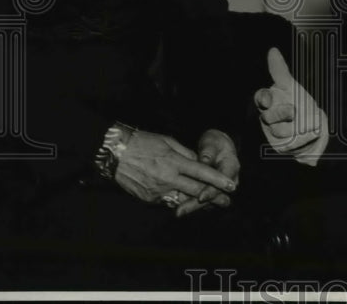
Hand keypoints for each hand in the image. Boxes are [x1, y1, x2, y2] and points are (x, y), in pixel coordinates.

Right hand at [113, 128, 236, 206]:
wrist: (115, 153)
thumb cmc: (143, 142)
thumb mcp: (168, 141)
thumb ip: (185, 154)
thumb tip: (198, 162)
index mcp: (175, 162)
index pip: (202, 173)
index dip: (219, 180)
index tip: (231, 186)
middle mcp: (168, 179)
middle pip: (197, 191)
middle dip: (214, 198)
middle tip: (226, 202)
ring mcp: (158, 191)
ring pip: (183, 200)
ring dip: (197, 203)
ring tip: (209, 205)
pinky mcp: (149, 199)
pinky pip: (168, 202)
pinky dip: (178, 201)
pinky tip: (186, 201)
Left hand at [174, 129, 240, 216]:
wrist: (218, 146)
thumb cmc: (215, 143)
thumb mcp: (212, 143)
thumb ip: (208, 152)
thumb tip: (205, 161)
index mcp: (231, 168)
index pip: (222, 183)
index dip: (211, 191)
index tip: (200, 197)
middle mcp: (227, 181)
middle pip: (212, 196)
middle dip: (196, 205)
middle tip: (181, 211)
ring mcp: (218, 188)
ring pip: (205, 200)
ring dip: (190, 206)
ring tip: (177, 211)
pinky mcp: (209, 190)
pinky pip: (200, 197)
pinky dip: (188, 201)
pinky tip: (175, 205)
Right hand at [254, 47, 328, 165]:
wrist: (315, 126)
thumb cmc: (300, 103)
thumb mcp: (292, 86)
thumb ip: (280, 71)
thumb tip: (272, 50)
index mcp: (270, 101)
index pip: (261, 97)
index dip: (263, 98)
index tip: (269, 99)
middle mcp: (268, 117)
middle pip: (268, 116)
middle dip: (281, 113)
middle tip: (294, 111)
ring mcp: (273, 132)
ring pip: (277, 131)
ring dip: (293, 128)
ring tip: (303, 125)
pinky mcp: (280, 146)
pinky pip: (286, 144)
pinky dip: (297, 140)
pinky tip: (304, 136)